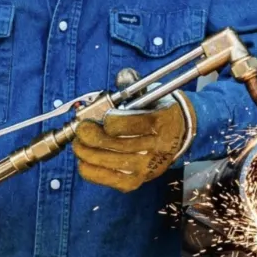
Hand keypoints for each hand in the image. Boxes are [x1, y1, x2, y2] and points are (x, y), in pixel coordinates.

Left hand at [72, 91, 195, 192]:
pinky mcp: (138, 181)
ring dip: (86, 152)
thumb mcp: (150, 93)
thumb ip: (134, 83)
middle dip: (90, 135)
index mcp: (161, 121)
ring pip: (108, 161)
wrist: (178, 133)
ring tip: (78, 143)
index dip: (108, 120)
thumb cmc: (158, 110)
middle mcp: (157, 147)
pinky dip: (91, 170)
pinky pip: (109, 179)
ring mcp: (148, 167)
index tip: (100, 116)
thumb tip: (123, 75)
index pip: (127, 123)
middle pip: (114, 144)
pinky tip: (84, 160)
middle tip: (81, 128)